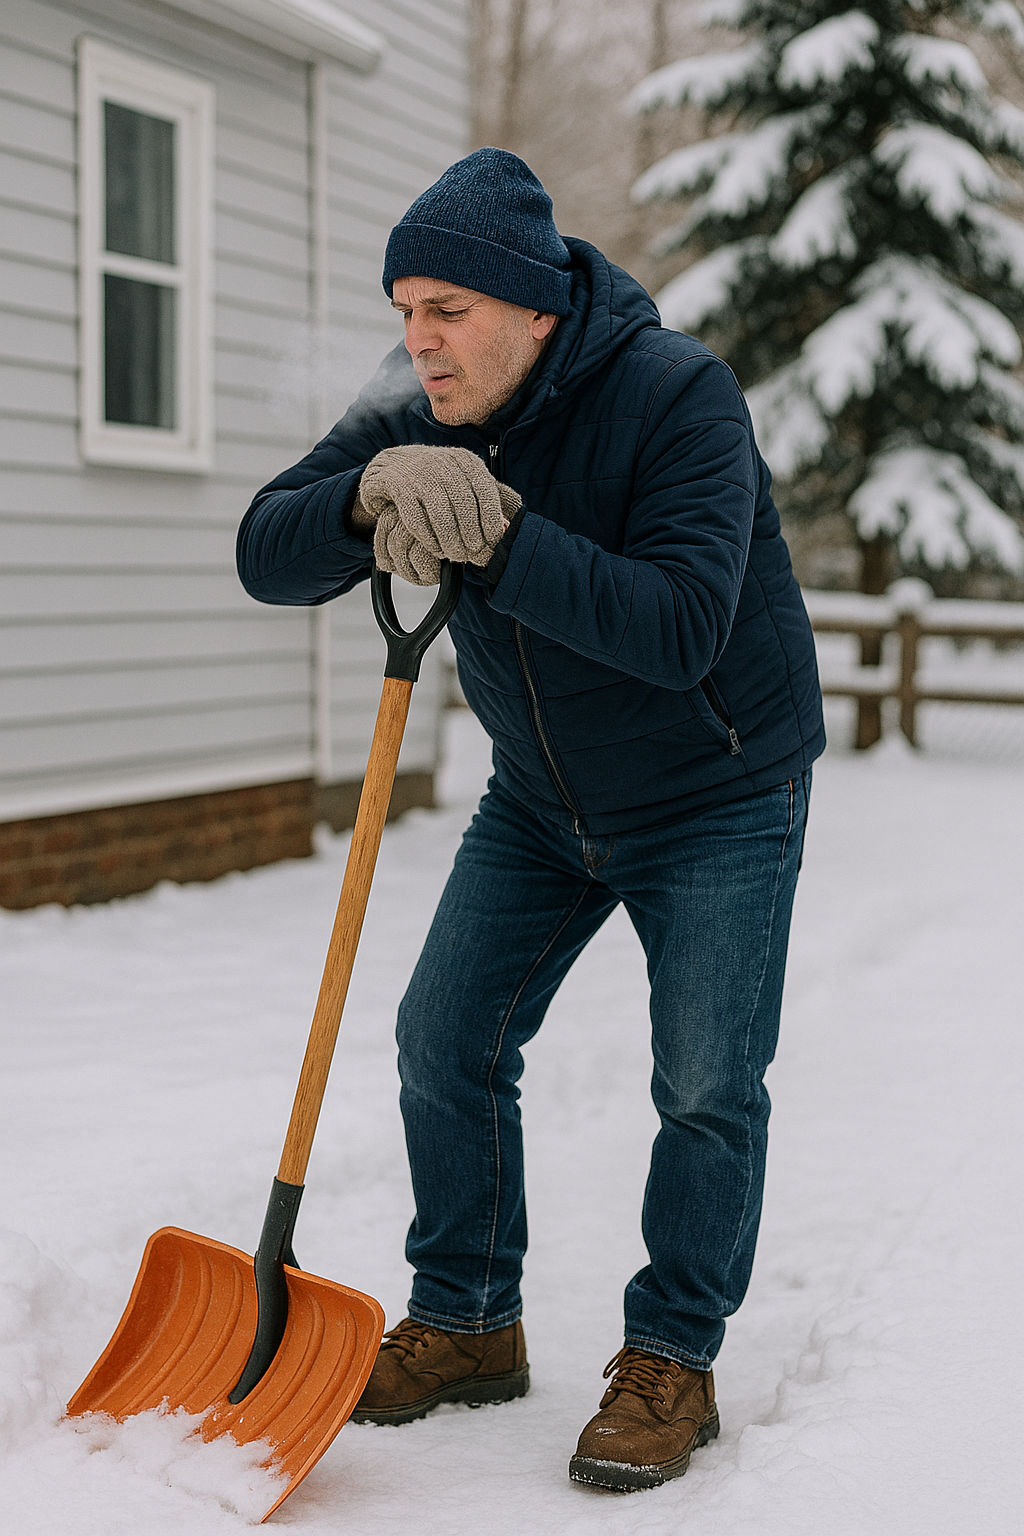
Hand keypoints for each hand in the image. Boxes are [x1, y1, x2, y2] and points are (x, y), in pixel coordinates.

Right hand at [358, 445, 520, 582]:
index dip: (491, 520)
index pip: (485, 491)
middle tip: (472, 555)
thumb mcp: (465, 479)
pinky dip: (429, 539)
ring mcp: (420, 475)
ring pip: (441, 515)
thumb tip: (508, 526)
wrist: (393, 464)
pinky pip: (416, 519)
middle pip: (464, 506)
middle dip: (471, 536)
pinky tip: (436, 549)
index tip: (491, 541)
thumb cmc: (436, 478)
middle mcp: (444, 463)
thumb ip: (487, 498)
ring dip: (451, 542)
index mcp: (465, 460)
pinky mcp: (399, 487)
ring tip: (455, 556)